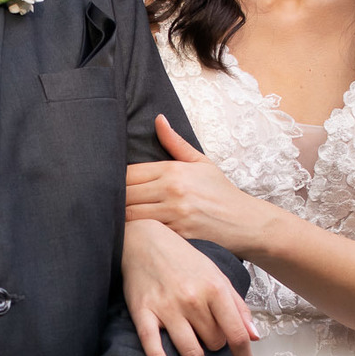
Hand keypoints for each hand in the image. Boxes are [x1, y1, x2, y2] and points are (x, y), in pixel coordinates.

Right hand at [123, 219, 257, 355]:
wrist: (143, 240)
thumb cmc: (182, 259)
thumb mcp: (216, 275)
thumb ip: (238, 306)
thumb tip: (254, 336)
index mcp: (215, 288)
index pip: (236, 334)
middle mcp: (193, 299)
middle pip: (214, 343)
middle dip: (215, 346)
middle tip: (209, 339)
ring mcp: (167, 307)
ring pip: (190, 350)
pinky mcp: (143, 312)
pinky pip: (152, 345)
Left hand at [126, 114, 268, 255]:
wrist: (245, 222)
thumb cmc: (221, 192)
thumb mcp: (201, 162)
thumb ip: (175, 143)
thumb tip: (158, 119)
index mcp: (173, 171)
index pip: (128, 173)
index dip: (115, 179)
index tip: (112, 185)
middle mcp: (172, 191)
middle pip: (124, 195)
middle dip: (114, 199)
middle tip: (109, 203)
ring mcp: (174, 215)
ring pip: (130, 215)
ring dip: (121, 217)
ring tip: (118, 218)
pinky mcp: (177, 236)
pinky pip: (146, 233)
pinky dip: (136, 233)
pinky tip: (134, 232)